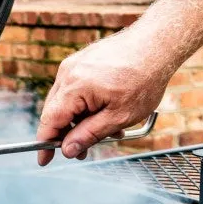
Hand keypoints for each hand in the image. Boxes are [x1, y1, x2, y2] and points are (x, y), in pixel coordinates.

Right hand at [36, 28, 175, 165]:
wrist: (158, 43)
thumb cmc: (144, 78)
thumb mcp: (119, 116)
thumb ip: (89, 135)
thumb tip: (67, 150)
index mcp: (74, 87)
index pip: (50, 122)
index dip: (45, 143)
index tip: (44, 160)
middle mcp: (67, 73)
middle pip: (55, 112)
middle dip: (67, 134)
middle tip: (84, 152)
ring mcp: (73, 65)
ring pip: (66, 102)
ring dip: (79, 120)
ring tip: (106, 131)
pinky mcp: (81, 61)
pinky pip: (75, 89)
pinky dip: (85, 104)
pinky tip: (105, 112)